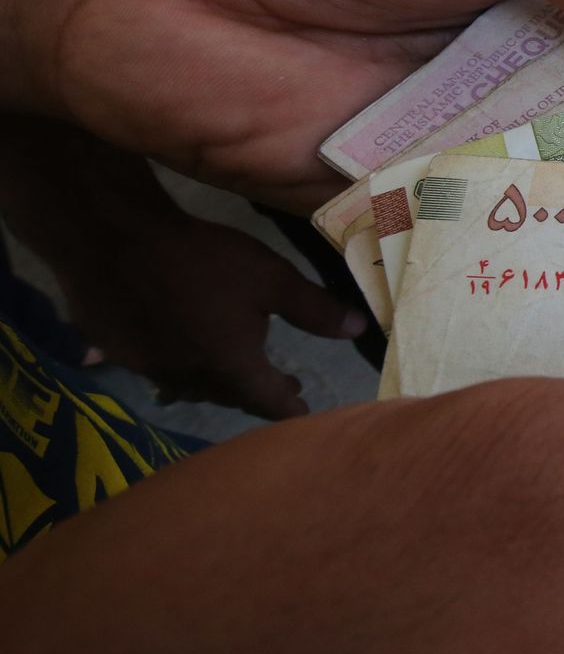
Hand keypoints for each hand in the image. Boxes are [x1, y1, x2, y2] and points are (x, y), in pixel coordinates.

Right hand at [56, 210, 359, 418]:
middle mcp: (191, 382)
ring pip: (193, 386)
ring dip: (219, 380)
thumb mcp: (272, 279)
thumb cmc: (203, 259)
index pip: (271, 404)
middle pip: (232, 396)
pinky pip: (158, 368)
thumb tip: (358, 329)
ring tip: (235, 369)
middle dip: (258, 392)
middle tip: (282, 386)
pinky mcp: (118, 355)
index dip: (291, 409)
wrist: (114, 239)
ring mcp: (149, 371)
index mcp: (233, 370)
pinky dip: (180, 362)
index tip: (306, 414)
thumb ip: (315, 309)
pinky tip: (182, 343)